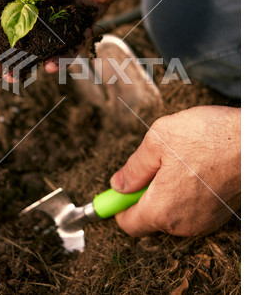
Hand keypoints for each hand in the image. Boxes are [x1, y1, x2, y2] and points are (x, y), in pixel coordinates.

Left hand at [110, 106, 240, 235]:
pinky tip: (192, 167)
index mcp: (161, 209)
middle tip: (151, 164)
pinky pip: (190, 209)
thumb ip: (134, 168)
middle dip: (144, 194)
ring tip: (176, 161)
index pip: (128, 223)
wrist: (251, 141)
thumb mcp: (157, 141)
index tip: (116, 191)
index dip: (117, 206)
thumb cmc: (206, 137)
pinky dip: (184, 193)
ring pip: (170, 212)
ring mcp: (202, 221)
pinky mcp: (217, 214)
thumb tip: (118, 184)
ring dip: (165, 192)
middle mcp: (182, 224)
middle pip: (149, 218)